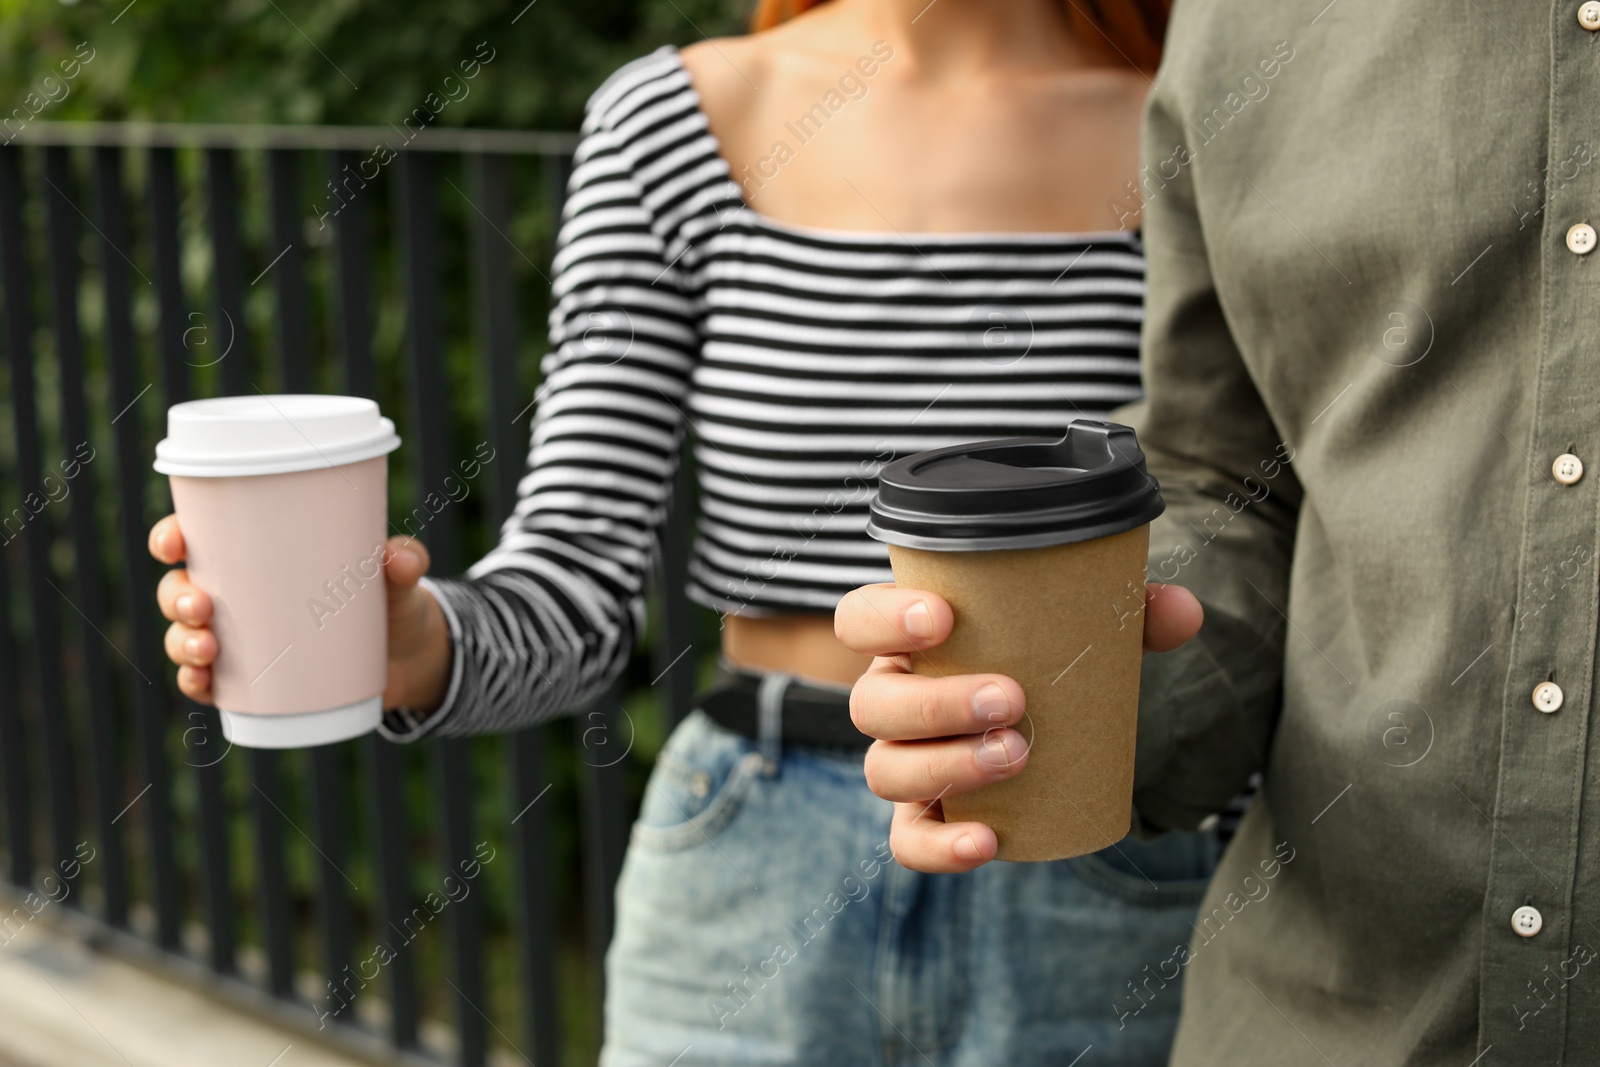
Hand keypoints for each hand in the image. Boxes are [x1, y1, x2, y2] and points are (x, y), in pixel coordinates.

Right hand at [149, 515, 452, 714]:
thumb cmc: (390, 599)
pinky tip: (202, 682)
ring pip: (185, 636)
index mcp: (259, 554)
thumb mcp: (398, 577)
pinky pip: (207, 681)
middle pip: (179, 589)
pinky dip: (196, 682)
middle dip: (177, 597)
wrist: (408, 656)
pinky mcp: (253, 680)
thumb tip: (398, 558)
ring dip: (181, 643)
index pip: (198, 538)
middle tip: (203, 606)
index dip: (171, 537)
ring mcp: (241, 639)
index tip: (175, 543)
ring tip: (208, 649)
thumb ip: (404, 561)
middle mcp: (238, 595)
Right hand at [835, 581, 1202, 873]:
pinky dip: (940, 846)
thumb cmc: (1050, 658)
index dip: (884, 619)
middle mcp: (891, 699)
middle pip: (871, 703)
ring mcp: (901, 761)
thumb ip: (1132, 613)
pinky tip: (987, 842)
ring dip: (946, 765)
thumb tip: (1182, 611)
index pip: (859, 620)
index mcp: (909, 641)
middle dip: (936, 703)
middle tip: (1013, 699)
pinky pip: (910, 840)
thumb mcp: (1084, 627)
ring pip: (884, 770)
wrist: (1053, 724)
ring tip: (1017, 756)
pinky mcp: (923, 817)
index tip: (944, 617)